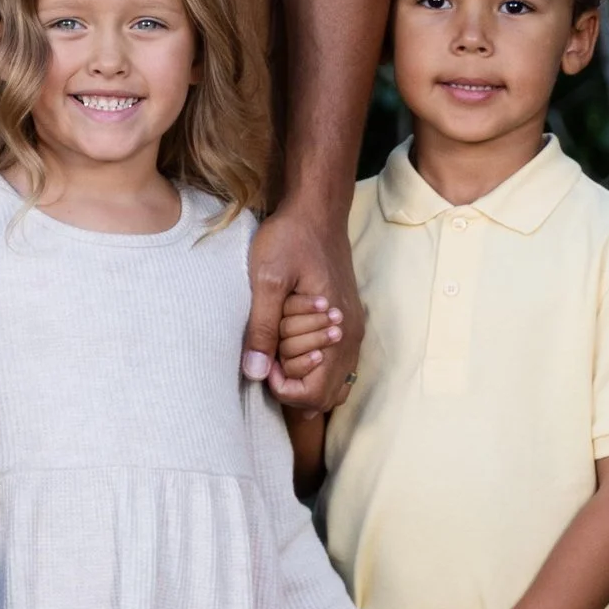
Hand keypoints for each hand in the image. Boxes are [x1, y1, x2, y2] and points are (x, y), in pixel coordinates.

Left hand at [245, 200, 360, 400]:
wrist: (316, 211)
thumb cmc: (290, 240)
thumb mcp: (267, 280)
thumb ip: (262, 328)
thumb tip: (254, 373)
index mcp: (337, 332)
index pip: (313, 395)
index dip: (281, 387)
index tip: (263, 358)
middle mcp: (351, 339)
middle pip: (324, 397)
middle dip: (292, 385)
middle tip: (269, 354)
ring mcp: (353, 332)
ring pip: (333, 384)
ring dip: (304, 377)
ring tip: (279, 351)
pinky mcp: (349, 323)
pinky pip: (337, 365)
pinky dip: (314, 365)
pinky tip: (291, 343)